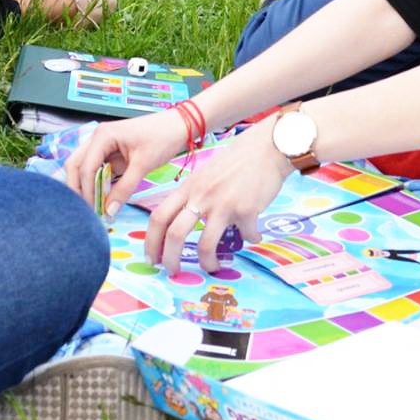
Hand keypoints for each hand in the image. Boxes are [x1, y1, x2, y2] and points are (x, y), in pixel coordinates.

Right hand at [66, 108, 191, 212]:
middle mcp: (97, 138)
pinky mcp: (110, 152)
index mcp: (102, 136)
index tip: (93, 211)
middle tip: (86, 210)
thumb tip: (108, 210)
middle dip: (78, 188)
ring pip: (82, 167)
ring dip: (85, 186)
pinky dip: (96, 183)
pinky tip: (102, 198)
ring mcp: (102, 144)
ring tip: (93, 207)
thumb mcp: (143, 164)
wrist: (180, 126)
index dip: (87, 192)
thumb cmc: (163, 138)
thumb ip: (124, 188)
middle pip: (75, 166)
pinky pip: (96, 169)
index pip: (85, 168)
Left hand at [142, 123, 288, 273]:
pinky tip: (255, 235)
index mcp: (189, 188)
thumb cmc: (237, 162)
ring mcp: (223, 204)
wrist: (267, 147)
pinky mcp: (246, 210)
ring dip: (207, 263)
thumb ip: (194, 196)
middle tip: (173, 271)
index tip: (151, 258)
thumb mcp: (206, 175)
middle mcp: (202, 196)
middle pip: (175, 234)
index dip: (151, 242)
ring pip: (205, 245)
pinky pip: (246, 236)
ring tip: (214, 266)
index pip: (159, 217)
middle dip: (170, 259)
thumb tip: (185, 222)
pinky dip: (251, 238)